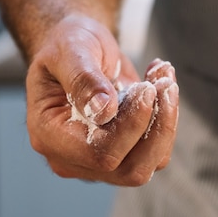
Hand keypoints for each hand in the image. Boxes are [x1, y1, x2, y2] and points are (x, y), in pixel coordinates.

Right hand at [25, 14, 178, 185]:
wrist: (79, 50)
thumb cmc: (67, 47)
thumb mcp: (70, 50)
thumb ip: (83, 80)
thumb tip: (104, 110)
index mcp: (50, 136)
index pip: (100, 152)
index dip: (132, 125)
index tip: (147, 88)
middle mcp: (73, 158)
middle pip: (131, 169)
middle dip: (158, 127)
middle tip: (164, 83)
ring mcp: (100, 160)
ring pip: (151, 163)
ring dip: (167, 120)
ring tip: (164, 78)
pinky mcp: (125, 154)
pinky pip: (158, 151)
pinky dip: (168, 119)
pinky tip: (161, 83)